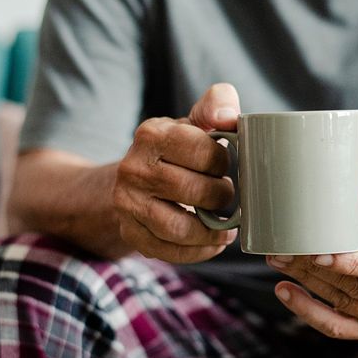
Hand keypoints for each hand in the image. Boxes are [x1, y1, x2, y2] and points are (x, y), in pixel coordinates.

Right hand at [113, 83, 239, 262]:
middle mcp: (133, 169)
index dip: (222, 162)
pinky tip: (213, 242)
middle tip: (226, 195)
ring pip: (180, 228)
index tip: (223, 165)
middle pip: (194, 192)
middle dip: (221, 197)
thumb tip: (229, 116)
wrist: (135, 178)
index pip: (204, 151)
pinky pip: (170, 252)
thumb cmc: (177, 150)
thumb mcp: (193, 122)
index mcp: (152, 135)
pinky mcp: (130, 233)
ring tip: (225, 224)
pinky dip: (199, 251)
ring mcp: (127, 204)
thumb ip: (216, 105)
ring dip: (212, 230)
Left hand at [266, 166, 357, 340]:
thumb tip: (354, 168)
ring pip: (343, 304)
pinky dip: (309, 312)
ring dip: (306, 284)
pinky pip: (339, 328)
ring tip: (279, 261)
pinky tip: (287, 293)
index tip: (319, 252)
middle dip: (315, 268)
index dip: (351, 265)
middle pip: (356, 288)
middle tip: (283, 248)